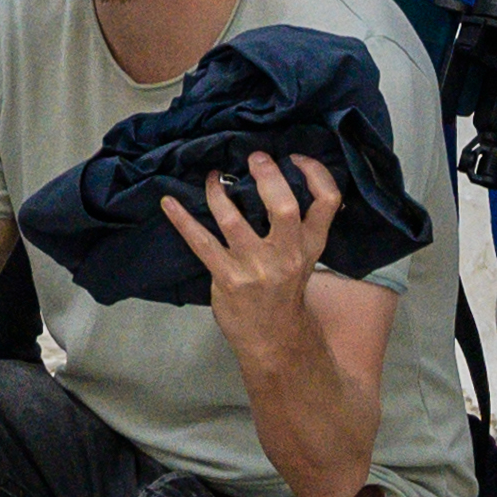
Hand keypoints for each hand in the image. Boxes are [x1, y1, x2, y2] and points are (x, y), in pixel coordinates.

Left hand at [155, 151, 342, 332]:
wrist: (273, 338)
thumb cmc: (284, 288)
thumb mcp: (304, 257)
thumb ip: (297, 224)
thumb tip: (273, 176)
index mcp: (310, 244)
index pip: (328, 201)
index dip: (315, 172)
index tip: (295, 158)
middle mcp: (287, 254)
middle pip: (284, 207)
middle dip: (267, 176)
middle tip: (253, 158)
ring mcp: (255, 267)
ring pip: (233, 219)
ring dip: (217, 192)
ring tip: (211, 178)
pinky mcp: (227, 278)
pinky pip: (200, 242)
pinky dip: (182, 219)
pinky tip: (168, 203)